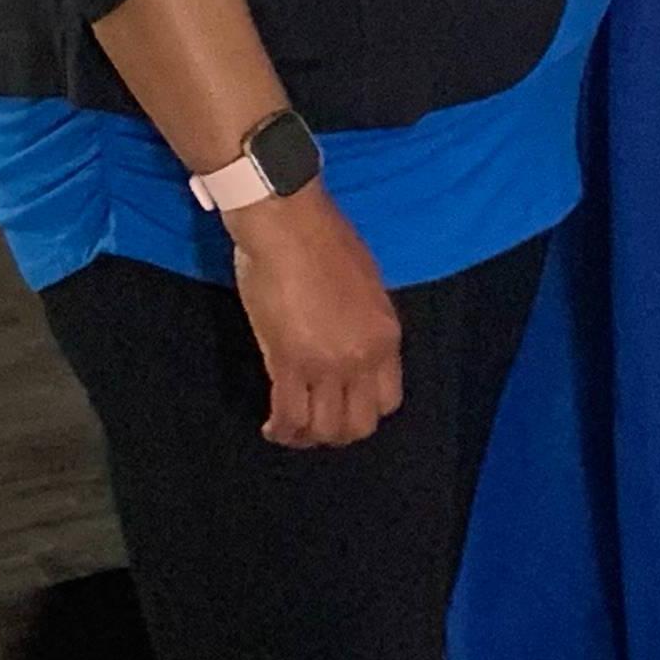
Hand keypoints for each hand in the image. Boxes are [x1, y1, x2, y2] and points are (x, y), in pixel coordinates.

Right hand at [228, 186, 402, 448]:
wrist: (289, 224)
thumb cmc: (325, 240)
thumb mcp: (366, 285)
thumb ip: (363, 323)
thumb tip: (350, 341)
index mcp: (386, 337)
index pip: (388, 401)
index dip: (364, 410)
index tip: (344, 404)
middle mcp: (362, 359)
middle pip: (358, 425)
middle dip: (336, 433)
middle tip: (316, 424)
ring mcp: (326, 365)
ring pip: (323, 428)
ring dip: (306, 436)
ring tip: (290, 429)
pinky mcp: (287, 363)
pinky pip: (289, 415)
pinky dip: (280, 429)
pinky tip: (272, 428)